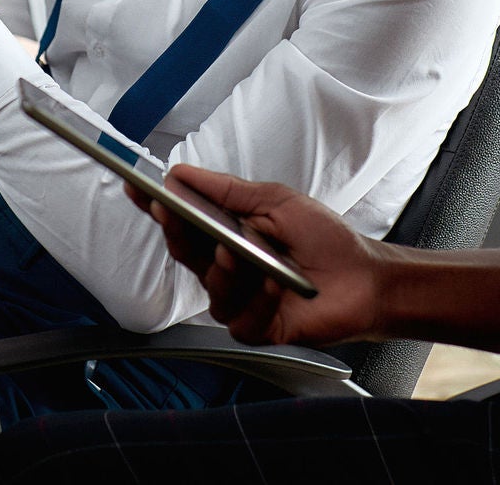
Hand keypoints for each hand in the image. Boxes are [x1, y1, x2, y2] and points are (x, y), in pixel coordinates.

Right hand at [126, 164, 386, 346]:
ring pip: (210, 288)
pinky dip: (259, 297)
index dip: (156, 206)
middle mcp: (226, 269)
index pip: (182, 222)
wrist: (363, 279)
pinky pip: (241, 318)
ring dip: (227, 268)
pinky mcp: (257, 328)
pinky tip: (276, 282)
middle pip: (184, 253)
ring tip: (242, 251)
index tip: (136, 188)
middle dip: (176, 230)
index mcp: (226, 236)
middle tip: (172, 209)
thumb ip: (227, 191)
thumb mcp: (275, 201)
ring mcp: (239, 300)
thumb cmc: (324, 239)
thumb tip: (181, 173)